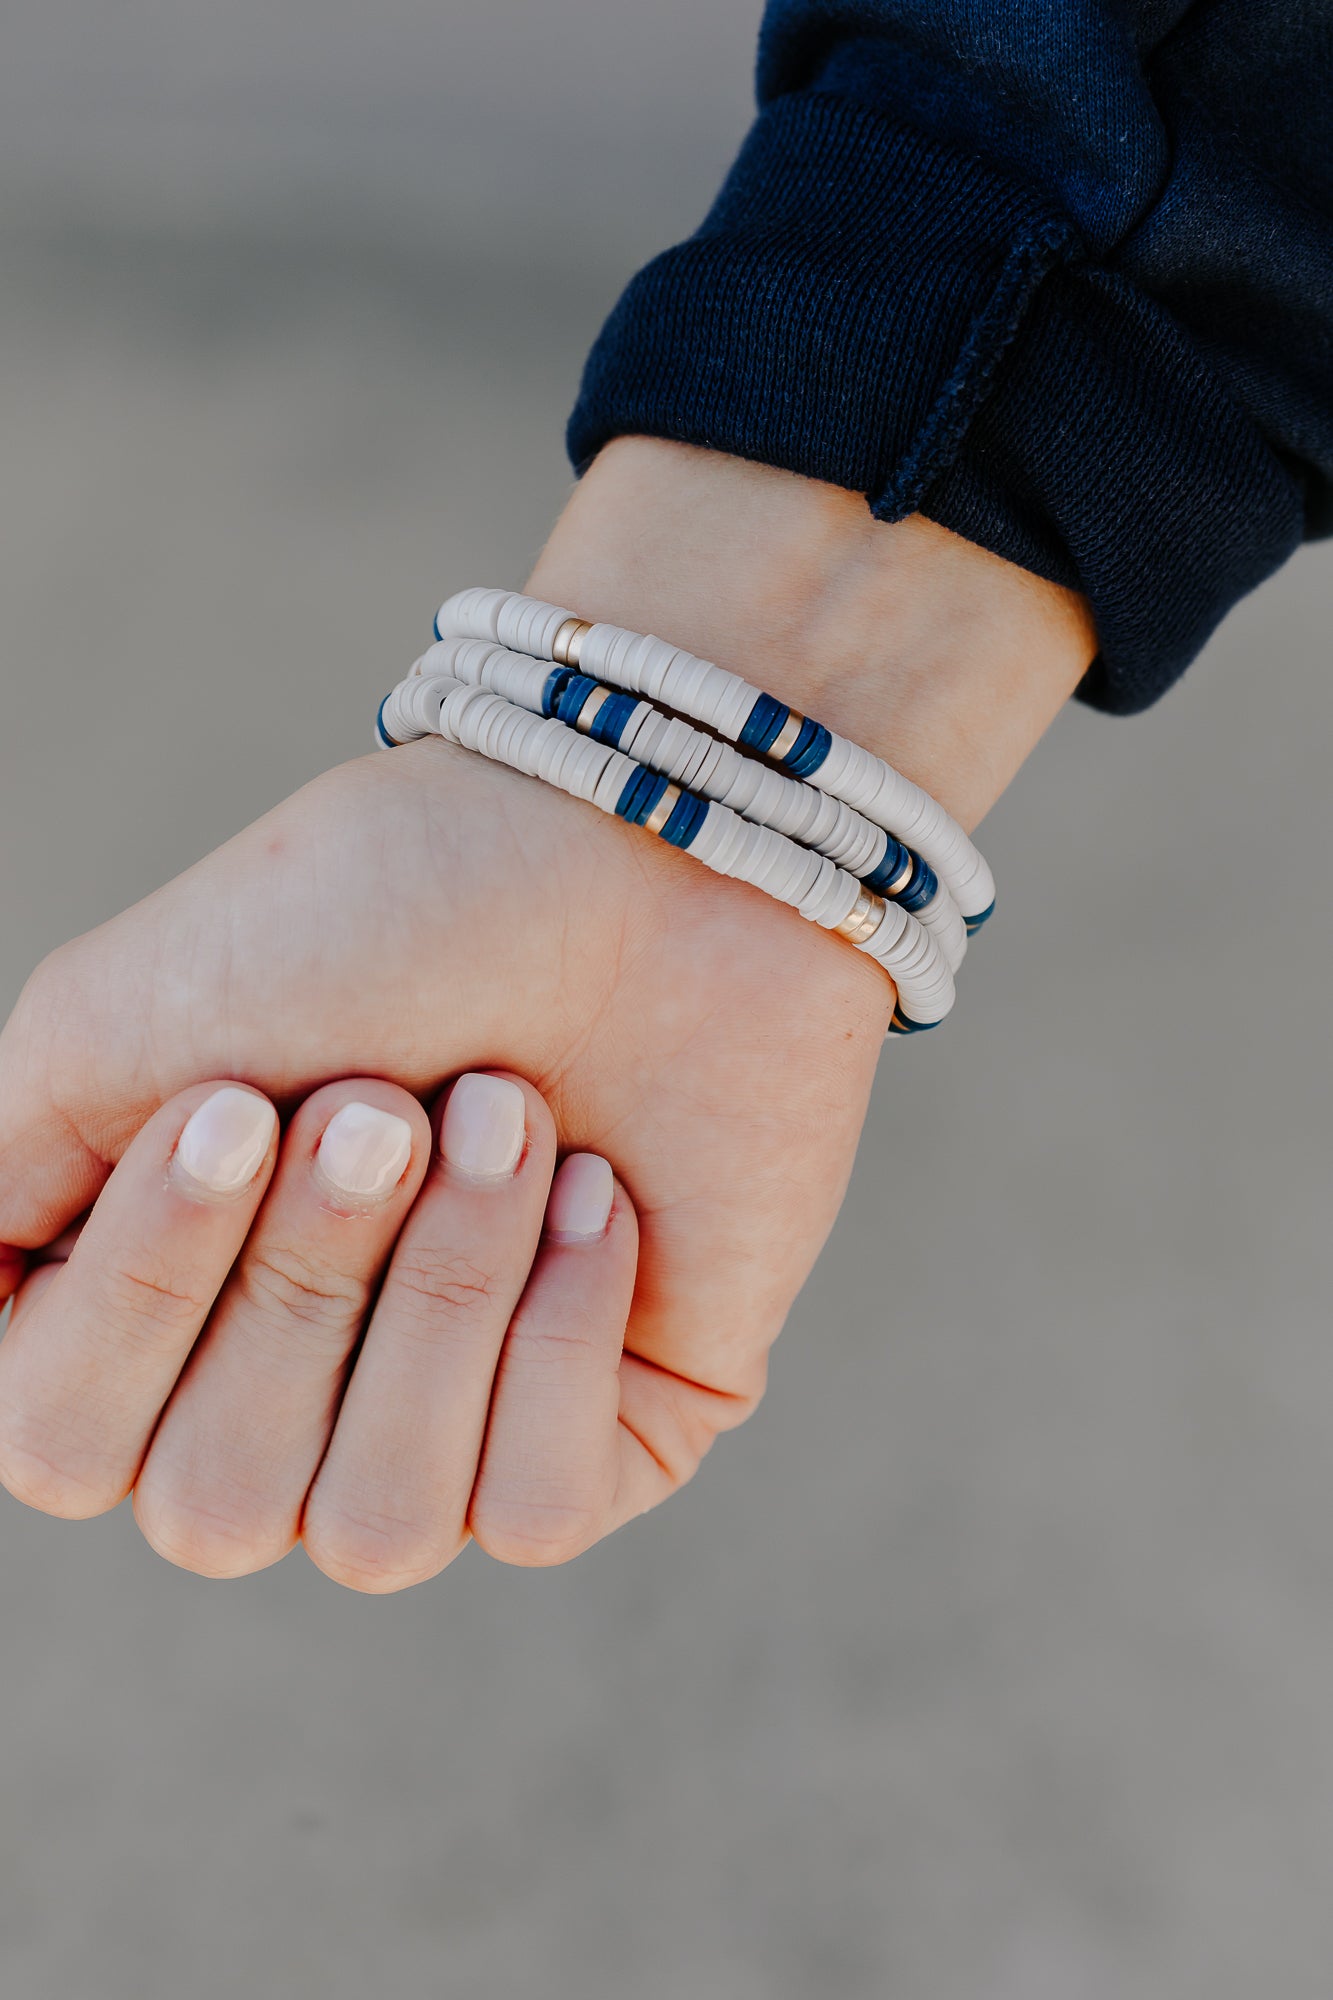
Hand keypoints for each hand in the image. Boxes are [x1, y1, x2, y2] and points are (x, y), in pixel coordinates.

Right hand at [0, 440, 1095, 1586]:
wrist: (645, 855)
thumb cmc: (380, 915)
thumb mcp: (119, 1021)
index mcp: (153, 1311)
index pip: (59, 1444)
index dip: (148, 1290)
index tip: (237, 1104)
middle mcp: (287, 1403)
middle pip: (215, 1505)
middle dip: (309, 1277)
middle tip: (391, 1101)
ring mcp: (447, 1432)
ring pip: (379, 1530)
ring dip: (443, 1294)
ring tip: (511, 1119)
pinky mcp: (605, 1440)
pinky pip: (538, 1509)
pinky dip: (562, 1334)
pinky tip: (601, 1197)